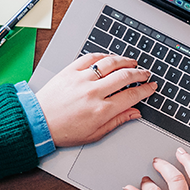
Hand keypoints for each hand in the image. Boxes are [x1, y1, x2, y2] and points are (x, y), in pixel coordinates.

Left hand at [33, 53, 155, 146]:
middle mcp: (93, 92)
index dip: (145, 90)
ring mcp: (81, 79)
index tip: (151, 87)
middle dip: (140, 73)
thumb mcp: (94, 134)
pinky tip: (110, 58)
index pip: (131, 96)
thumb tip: (135, 113)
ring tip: (132, 62)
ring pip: (110, 63)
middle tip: (145, 73)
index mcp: (101, 110)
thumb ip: (117, 121)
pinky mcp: (70, 70)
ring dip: (125, 61)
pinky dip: (103, 56)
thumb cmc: (63, 131)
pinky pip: (91, 58)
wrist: (37, 122)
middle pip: (125, 76)